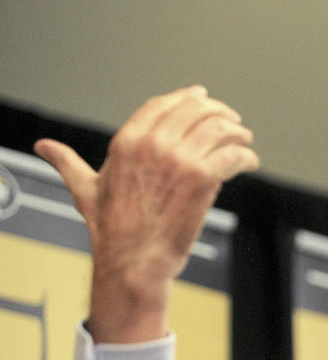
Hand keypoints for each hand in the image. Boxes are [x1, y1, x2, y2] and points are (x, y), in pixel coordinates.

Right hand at [34, 86, 259, 342]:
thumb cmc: (111, 230)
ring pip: (220, 129)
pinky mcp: (203, 179)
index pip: (163, 104)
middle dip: (219, 113)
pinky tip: (249, 162)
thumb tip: (44, 147)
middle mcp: (154, 144)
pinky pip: (233, 155)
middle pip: (196, 110)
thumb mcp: (85, 188)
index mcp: (127, 141)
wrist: (133, 261)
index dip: (187, 98)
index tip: (203, 98)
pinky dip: (246, 156)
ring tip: (245, 142)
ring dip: (238, 133)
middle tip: (234, 124)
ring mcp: (180, 160)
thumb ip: (68, 162)